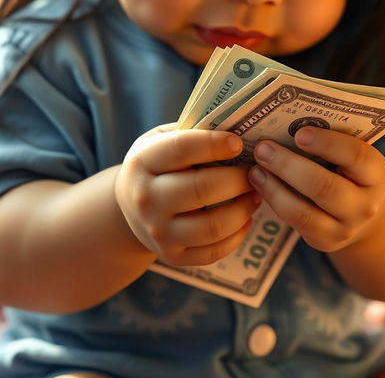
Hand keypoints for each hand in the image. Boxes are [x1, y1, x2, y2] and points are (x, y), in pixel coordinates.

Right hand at [115, 123, 260, 266]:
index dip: (214, 144)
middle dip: (237, 179)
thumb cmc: (158, 164)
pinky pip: (212, 252)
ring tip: (256, 195)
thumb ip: (192, 133)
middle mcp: (146, 198)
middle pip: (201, 189)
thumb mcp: (162, 140)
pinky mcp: (172, 256)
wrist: (128, 206)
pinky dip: (237, 236)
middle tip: (255, 171)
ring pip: (211, 226)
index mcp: (143, 161)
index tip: (238, 142)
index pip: (181, 149)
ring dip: (243, 209)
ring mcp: (158, 231)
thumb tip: (239, 128)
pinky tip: (245, 219)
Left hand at [250, 126, 384, 251]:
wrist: (362, 212)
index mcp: (376, 172)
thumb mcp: (349, 153)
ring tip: (254, 168)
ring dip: (274, 188)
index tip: (299, 133)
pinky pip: (295, 223)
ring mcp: (346, 228)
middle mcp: (366, 204)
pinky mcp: (325, 242)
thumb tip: (283, 120)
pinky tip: (258, 183)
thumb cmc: (346, 168)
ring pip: (304, 212)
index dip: (327, 144)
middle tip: (262, 148)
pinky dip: (273, 201)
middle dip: (289, 166)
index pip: (357, 156)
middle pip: (325, 187)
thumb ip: (329, 139)